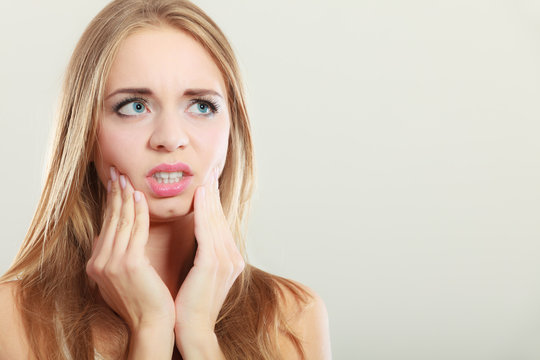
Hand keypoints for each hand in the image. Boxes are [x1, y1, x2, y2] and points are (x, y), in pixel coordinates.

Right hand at [86, 167, 175, 331]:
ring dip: (124, 197)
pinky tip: (139, 196)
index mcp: (97, 264)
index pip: (105, 226)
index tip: (114, 185)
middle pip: (109, 220)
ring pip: (120, 221)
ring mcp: (111, 263)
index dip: (110, 204)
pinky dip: (137, 211)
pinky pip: (134, 230)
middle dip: (114, 194)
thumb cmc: (144, 300)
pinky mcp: (128, 263)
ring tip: (127, 178)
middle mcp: (99, 262)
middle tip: (117, 172)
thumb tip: (115, 236)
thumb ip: (117, 257)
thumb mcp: (123, 277)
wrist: (152, 323)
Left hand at [174, 166, 244, 354]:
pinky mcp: (214, 263)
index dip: (214, 201)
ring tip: (203, 176)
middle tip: (208, 170)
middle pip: (221, 217)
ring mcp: (226, 259)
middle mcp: (232, 256)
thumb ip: (204, 253)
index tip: (207, 183)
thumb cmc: (190, 304)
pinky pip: (208, 230)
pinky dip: (203, 210)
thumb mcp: (200, 274)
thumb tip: (198, 236)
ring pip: (215, 219)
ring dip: (208, 196)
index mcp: (230, 258)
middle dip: (214, 193)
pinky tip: (199, 195)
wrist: (192, 329)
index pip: (220, 223)